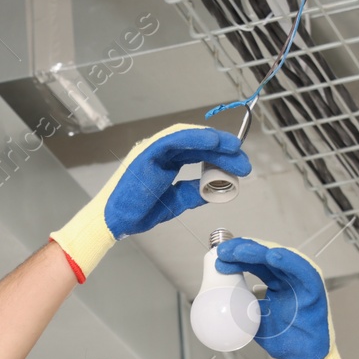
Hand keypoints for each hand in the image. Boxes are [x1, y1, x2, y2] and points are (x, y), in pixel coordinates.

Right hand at [50, 124, 250, 281]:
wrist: (115, 220)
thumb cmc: (138, 211)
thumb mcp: (175, 202)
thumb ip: (193, 192)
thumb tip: (215, 188)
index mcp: (166, 161)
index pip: (198, 152)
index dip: (221, 156)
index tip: (239, 165)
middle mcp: (161, 151)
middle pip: (198, 144)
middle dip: (223, 151)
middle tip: (244, 163)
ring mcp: (154, 149)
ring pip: (190, 138)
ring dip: (214, 142)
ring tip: (235, 150)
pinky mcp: (148, 151)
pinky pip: (176, 139)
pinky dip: (197, 139)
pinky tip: (215, 143)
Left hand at [214, 237, 355, 358]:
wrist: (303, 358)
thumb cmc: (284, 339)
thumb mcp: (254, 321)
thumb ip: (241, 309)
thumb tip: (217, 303)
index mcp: (276, 282)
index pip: (255, 263)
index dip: (237, 257)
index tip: (219, 257)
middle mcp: (289, 277)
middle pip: (265, 256)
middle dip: (243, 250)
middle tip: (224, 251)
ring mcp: (302, 280)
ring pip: (280, 257)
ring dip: (259, 251)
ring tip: (240, 251)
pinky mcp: (315, 288)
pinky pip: (302, 270)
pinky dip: (288, 261)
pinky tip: (272, 256)